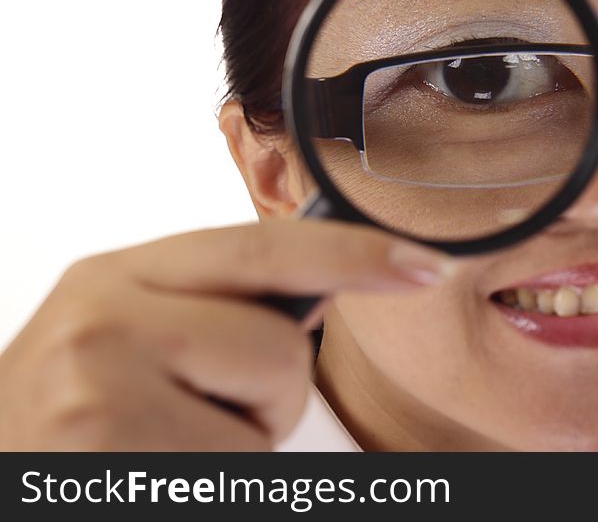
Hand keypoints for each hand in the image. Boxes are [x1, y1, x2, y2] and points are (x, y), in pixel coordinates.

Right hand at [0, 217, 452, 449]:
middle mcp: (100, 318)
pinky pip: (239, 470)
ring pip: (266, 411)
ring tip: (166, 448)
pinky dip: (219, 480)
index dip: (352, 254)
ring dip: (239, 444)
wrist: (4, 472)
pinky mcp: (104, 456)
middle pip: (279, 344)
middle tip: (192, 414)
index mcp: (115, 276)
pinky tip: (157, 474)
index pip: (259, 248)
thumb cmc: (80, 414)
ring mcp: (96, 390)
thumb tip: (328, 280)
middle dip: (265, 394)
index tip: (424, 266)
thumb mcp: (132, 335)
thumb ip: (217, 303)